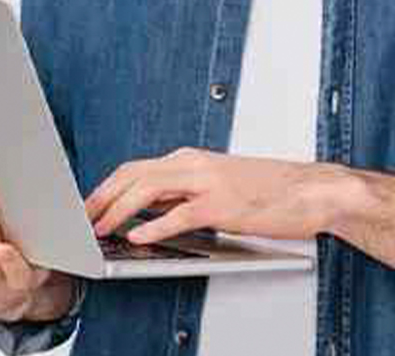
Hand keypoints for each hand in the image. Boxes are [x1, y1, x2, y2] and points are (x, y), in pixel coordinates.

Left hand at [84, 148, 350, 244]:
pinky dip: (153, 225)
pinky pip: (179, 215)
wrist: (312, 190)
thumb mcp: (218, 184)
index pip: (135, 168)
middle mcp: (194, 164)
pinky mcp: (223, 205)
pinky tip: (137, 235)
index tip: (88, 204)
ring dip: (117, 209)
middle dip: (101, 196)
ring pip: (147, 189)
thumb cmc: (270, 191)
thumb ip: (184, 192)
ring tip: (100, 227)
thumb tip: (149, 209)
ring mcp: (208, 183)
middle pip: (132, 174)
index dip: (106, 186)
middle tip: (81, 216)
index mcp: (191, 159)